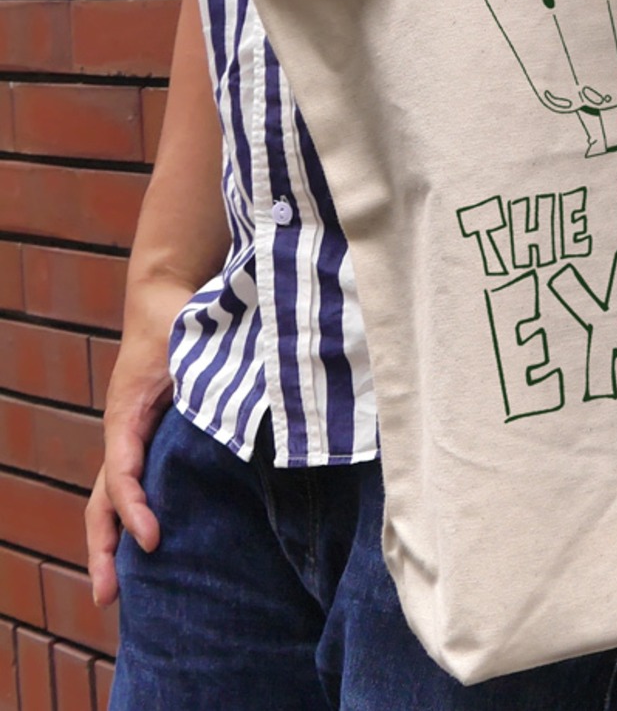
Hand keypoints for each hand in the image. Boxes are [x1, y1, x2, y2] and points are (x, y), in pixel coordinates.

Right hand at [86, 276, 192, 607]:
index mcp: (127, 413)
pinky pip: (134, 482)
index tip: (152, 539)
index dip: (135, 509)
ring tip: (116, 592)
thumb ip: (205, 378)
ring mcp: (131, 435)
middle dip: (104, 548)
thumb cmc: (180, 318)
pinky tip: (149, 545)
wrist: (163, 295)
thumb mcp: (191, 346)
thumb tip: (237, 411)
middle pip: (104, 499)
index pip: (122, 473)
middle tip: (110, 596)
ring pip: (112, 497)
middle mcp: (122, 430)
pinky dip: (134, 516)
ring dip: (112, 542)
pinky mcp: (146, 435)